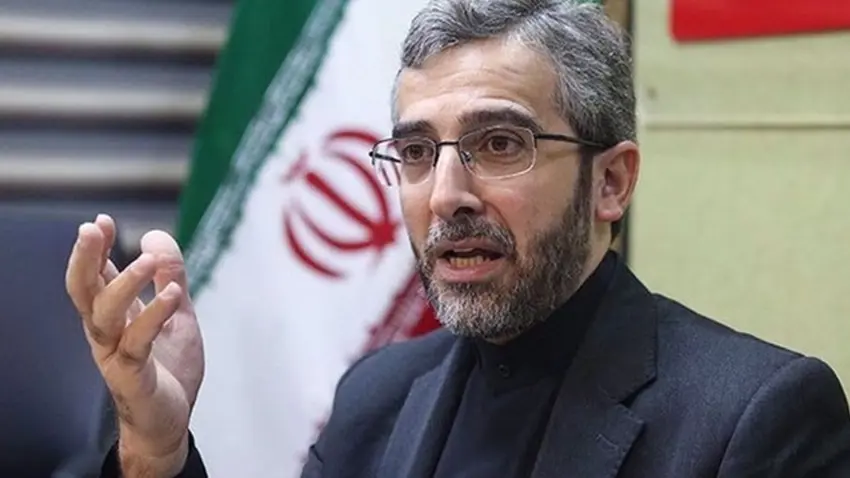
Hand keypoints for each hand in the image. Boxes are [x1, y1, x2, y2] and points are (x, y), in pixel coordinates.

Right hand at [65, 214, 204, 476]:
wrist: (172, 420)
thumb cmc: (168, 367)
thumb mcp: (176, 313)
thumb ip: (170, 276)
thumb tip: (155, 234)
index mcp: (113, 316)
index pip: (94, 276)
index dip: (94, 249)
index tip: (101, 220)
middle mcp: (106, 333)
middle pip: (83, 292)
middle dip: (85, 259)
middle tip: (93, 228)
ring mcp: (116, 354)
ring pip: (104, 316)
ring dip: (124, 284)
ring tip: (147, 259)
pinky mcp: (132, 376)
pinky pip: (137, 343)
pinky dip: (153, 316)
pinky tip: (171, 295)